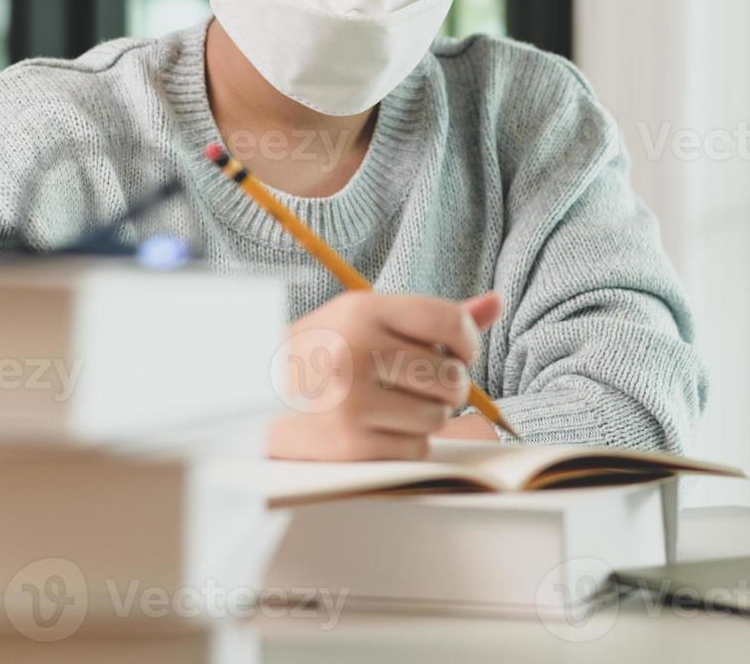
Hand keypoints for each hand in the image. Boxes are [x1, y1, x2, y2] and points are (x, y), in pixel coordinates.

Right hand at [267, 291, 502, 460]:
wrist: (252, 402)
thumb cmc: (321, 356)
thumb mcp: (365, 320)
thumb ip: (431, 317)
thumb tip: (497, 302)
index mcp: (363, 310)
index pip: (450, 322)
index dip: (467, 341)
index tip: (456, 351)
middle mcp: (358, 351)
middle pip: (452, 377)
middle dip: (445, 385)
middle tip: (415, 383)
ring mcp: (353, 400)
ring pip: (438, 416)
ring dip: (423, 416)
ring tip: (388, 405)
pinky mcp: (352, 443)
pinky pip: (418, 448)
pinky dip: (405, 444)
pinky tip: (374, 429)